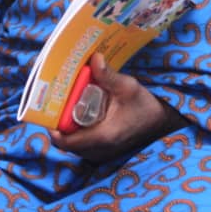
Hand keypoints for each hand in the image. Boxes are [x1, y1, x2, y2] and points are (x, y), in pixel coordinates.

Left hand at [49, 53, 186, 162]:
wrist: (162, 123)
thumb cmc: (145, 106)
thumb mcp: (128, 87)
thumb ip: (108, 76)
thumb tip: (94, 58)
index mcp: (103, 136)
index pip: (66, 141)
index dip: (52, 127)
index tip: (48, 109)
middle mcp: (99, 150)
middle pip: (66, 142)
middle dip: (59, 123)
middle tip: (58, 102)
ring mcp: (101, 153)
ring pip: (73, 144)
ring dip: (68, 127)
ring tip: (68, 106)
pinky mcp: (103, 151)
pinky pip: (82, 145)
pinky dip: (77, 131)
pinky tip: (81, 114)